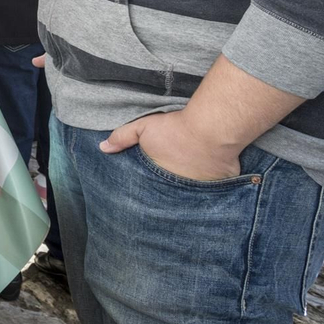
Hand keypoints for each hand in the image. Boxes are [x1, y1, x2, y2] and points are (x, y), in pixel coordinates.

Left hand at [99, 109, 241, 180]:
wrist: (211, 129)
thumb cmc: (176, 129)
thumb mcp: (143, 128)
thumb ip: (122, 138)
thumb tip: (103, 148)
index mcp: (159, 178)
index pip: (149, 190)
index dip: (147, 188)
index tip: (146, 187)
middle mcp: (179, 189)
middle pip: (170, 194)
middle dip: (166, 194)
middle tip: (165, 192)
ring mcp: (201, 189)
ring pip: (192, 194)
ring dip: (189, 191)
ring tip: (186, 187)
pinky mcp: (220, 185)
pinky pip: (214, 189)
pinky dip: (211, 187)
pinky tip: (209, 184)